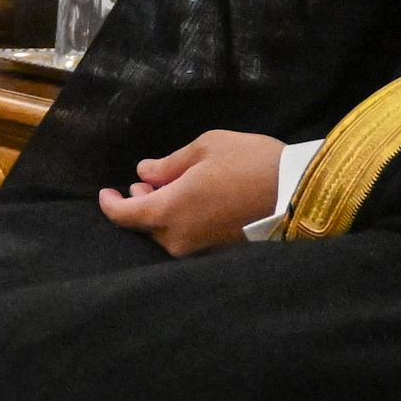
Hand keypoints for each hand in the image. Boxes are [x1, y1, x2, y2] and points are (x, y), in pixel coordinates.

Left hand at [98, 127, 287, 255]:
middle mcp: (178, 238)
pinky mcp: (217, 252)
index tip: (104, 192)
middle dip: (140, 203)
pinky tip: (193, 201)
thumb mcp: (206, 148)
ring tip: (170, 188)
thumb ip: (169, 164)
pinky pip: (188, 237)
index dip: (110, 204)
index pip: (125, 215)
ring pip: (167, 233)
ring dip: (162, 211)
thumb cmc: (249, 162)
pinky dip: (183, 220)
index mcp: (169, 211)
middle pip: (146, 225)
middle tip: (145, 182)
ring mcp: (199, 249)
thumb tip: (144, 174)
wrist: (296, 192)